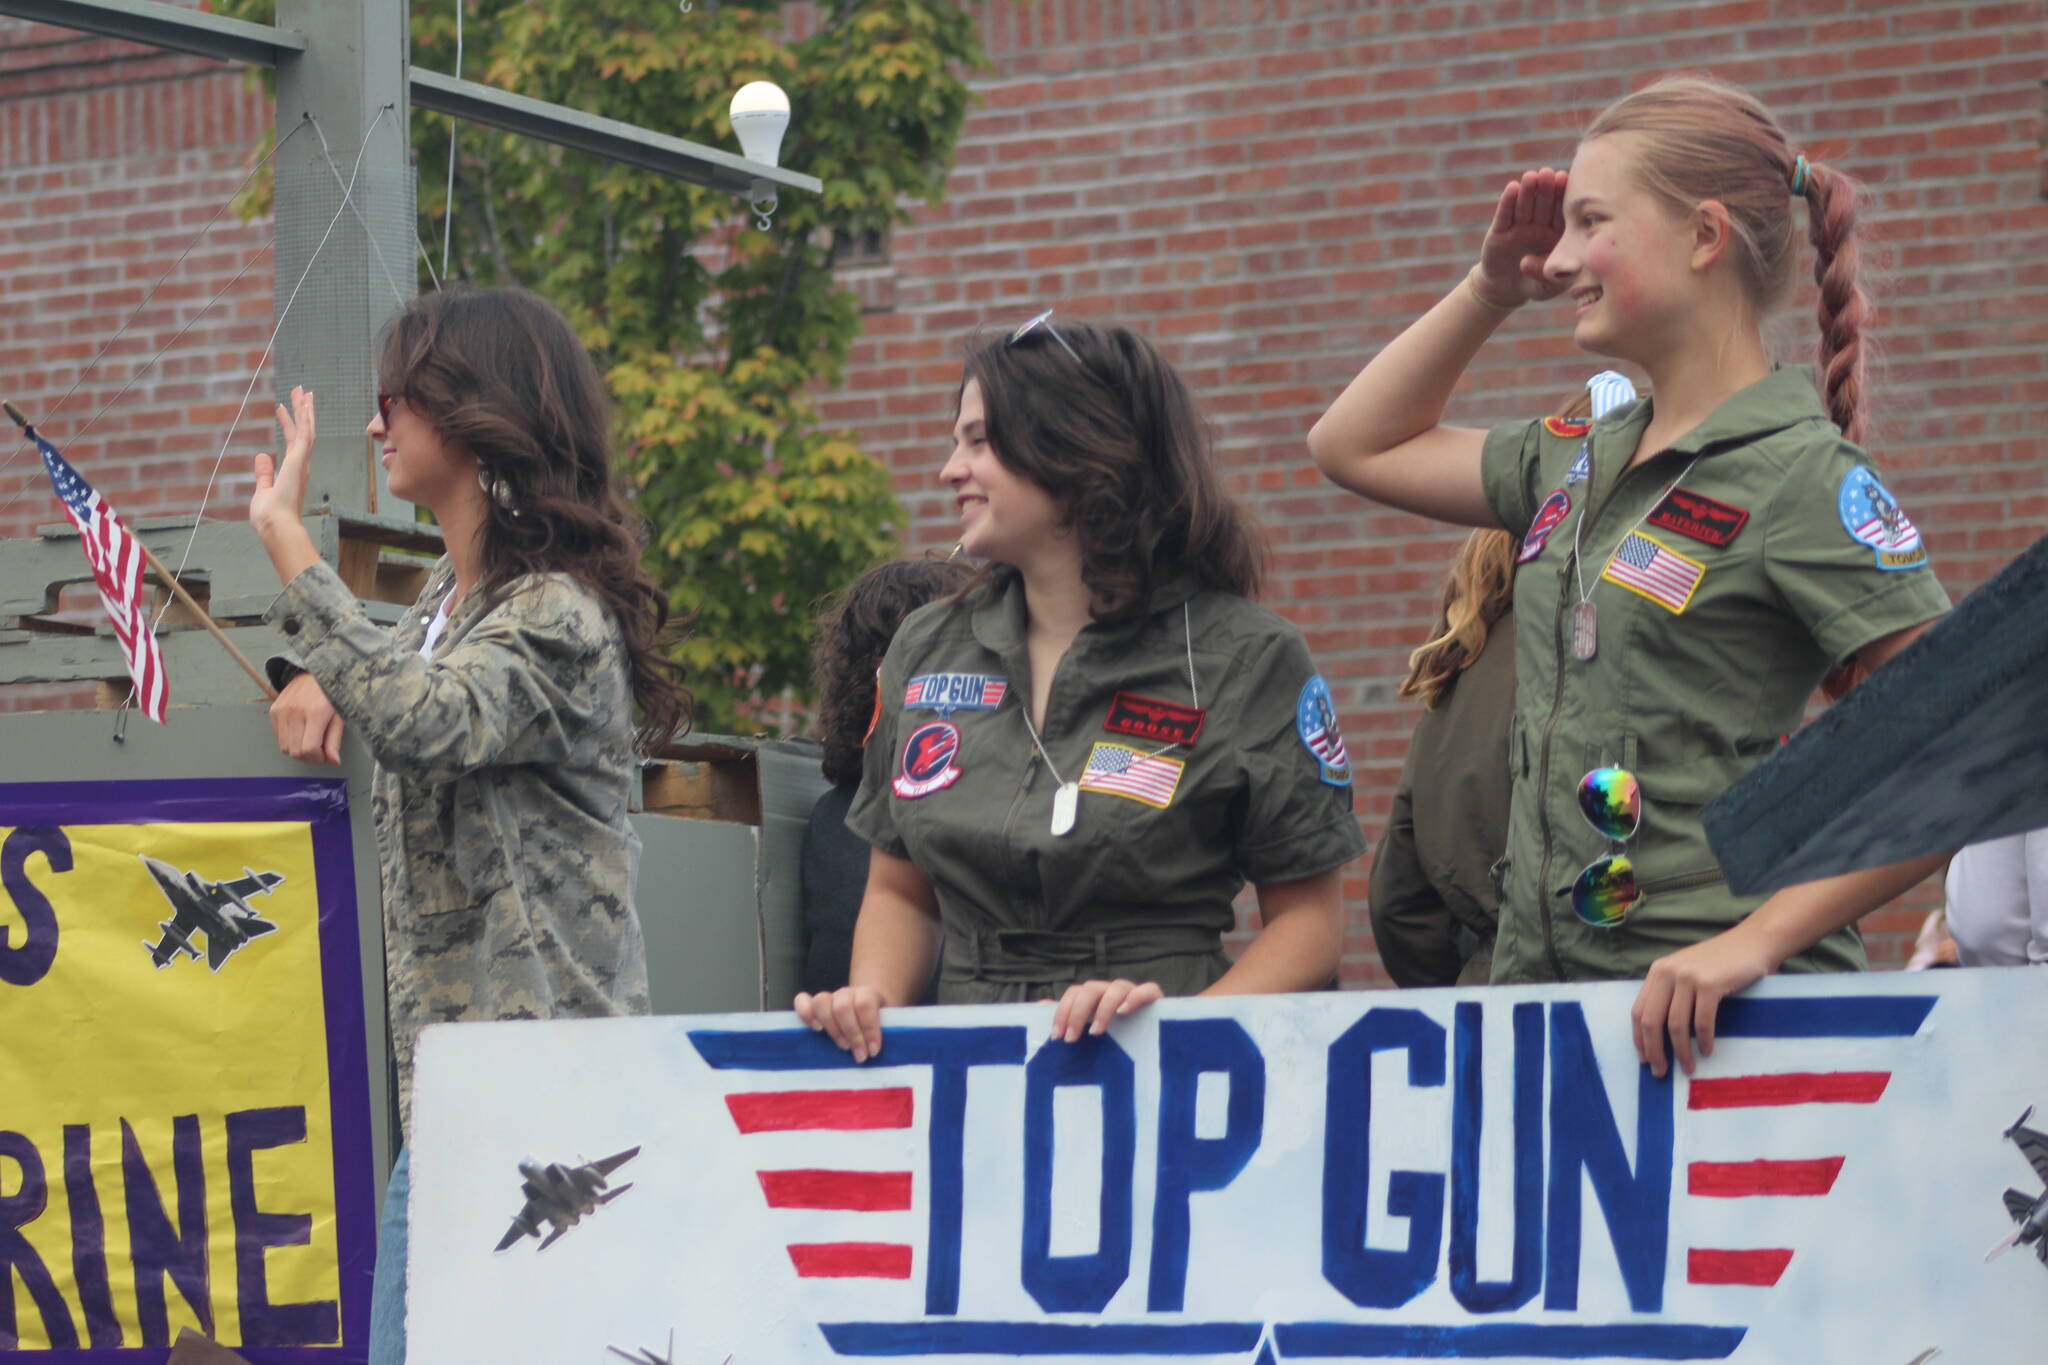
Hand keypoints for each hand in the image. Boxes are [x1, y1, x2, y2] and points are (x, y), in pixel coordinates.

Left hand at [250, 385, 315, 540]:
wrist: (276, 525)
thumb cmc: (270, 515)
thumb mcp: (263, 489)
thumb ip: (264, 472)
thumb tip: (262, 456)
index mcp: (293, 471)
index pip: (292, 442)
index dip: (289, 423)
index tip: (283, 408)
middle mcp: (300, 464)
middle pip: (303, 431)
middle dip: (302, 411)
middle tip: (302, 392)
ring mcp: (301, 461)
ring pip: (306, 429)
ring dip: (305, 409)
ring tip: (303, 391)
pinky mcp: (299, 460)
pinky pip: (305, 434)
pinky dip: (305, 418)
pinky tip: (304, 403)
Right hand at [270, 670, 343, 764]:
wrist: (314, 672)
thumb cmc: (331, 694)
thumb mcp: (340, 716)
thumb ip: (334, 740)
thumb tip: (333, 761)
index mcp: (315, 713)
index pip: (308, 749)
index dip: (317, 759)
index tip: (324, 757)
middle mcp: (295, 711)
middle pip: (295, 751)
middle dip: (308, 757)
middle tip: (318, 751)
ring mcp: (282, 710)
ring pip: (284, 747)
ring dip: (297, 750)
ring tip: (309, 742)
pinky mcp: (273, 710)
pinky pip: (278, 737)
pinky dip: (288, 741)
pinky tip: (300, 733)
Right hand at [795, 985, 885, 1061]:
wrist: (871, 1009)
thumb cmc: (882, 1025)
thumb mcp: (891, 1026)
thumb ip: (890, 1034)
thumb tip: (882, 1053)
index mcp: (869, 994)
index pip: (865, 1004)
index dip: (869, 1028)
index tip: (874, 1051)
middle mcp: (848, 993)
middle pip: (842, 1005)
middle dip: (852, 1034)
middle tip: (860, 1055)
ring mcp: (830, 997)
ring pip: (822, 1002)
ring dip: (832, 1028)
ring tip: (843, 1047)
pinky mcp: (814, 1005)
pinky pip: (802, 1001)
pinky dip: (805, 1014)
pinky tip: (816, 1030)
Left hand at [1049, 979, 1163, 1042]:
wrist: (1152, 1043)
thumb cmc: (1115, 1037)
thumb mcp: (1088, 1029)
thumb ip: (1068, 1016)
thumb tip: (1040, 1005)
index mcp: (1095, 996)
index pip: (1075, 992)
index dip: (1063, 1011)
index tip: (1057, 1036)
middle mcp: (1112, 991)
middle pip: (1091, 989)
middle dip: (1078, 1013)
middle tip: (1072, 1039)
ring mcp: (1133, 992)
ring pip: (1117, 987)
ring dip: (1103, 1009)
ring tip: (1096, 1032)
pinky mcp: (1154, 998)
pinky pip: (1147, 990)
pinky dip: (1135, 998)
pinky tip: (1124, 1012)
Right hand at [1472, 167, 1569, 307]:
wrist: (1507, 291)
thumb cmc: (1535, 286)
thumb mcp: (1548, 287)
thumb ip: (1549, 276)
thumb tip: (1532, 263)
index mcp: (1557, 234)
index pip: (1561, 213)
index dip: (1562, 196)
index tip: (1565, 179)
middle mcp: (1539, 226)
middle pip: (1544, 204)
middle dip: (1546, 189)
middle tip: (1549, 173)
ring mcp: (1519, 227)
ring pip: (1525, 207)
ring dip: (1528, 191)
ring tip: (1531, 176)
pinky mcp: (1499, 232)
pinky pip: (1504, 216)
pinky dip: (1507, 202)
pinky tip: (1512, 188)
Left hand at [1631, 929, 1777, 1078]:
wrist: (1752, 942)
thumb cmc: (1721, 963)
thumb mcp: (1686, 972)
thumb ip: (1671, 993)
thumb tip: (1659, 1035)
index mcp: (1658, 972)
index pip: (1638, 1011)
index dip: (1639, 1039)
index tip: (1644, 1060)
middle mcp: (1667, 973)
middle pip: (1652, 1021)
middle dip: (1654, 1051)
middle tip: (1661, 1073)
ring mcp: (1688, 977)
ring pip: (1676, 1025)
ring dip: (1681, 1052)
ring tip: (1688, 1067)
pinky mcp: (1710, 984)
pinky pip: (1702, 1021)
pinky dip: (1703, 1040)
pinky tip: (1706, 1050)